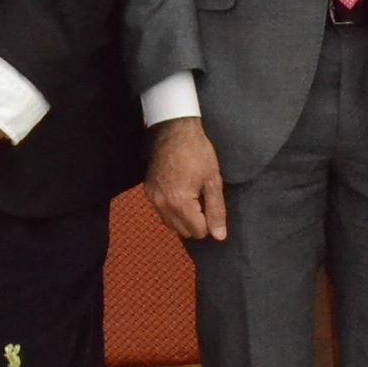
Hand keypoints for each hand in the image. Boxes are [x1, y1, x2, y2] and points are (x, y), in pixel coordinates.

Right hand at [144, 117, 226, 239]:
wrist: (173, 130)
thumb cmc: (197, 153)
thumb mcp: (213, 180)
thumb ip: (216, 210)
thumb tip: (219, 236)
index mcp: (180, 203)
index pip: (198, 231)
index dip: (209, 221)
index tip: (210, 203)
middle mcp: (163, 205)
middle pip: (183, 232)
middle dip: (196, 222)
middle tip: (202, 199)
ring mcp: (152, 198)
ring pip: (171, 224)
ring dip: (183, 218)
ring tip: (191, 197)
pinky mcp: (148, 192)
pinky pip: (161, 212)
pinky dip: (171, 210)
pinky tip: (179, 193)